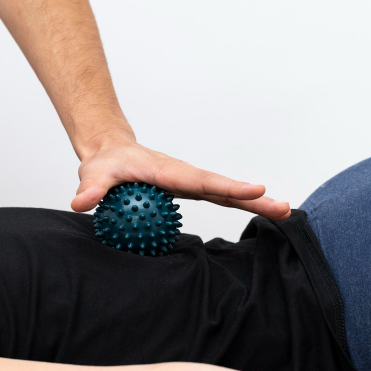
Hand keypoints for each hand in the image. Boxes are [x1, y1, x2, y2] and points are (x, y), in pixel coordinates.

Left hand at [71, 136, 291, 220]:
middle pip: (226, 189)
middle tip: (286, 209)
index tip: (255, 189)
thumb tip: (82, 203)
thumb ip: (91, 189)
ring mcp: (192, 183)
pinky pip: (219, 199)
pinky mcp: (191, 190)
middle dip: (256, 198)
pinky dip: (243, 205)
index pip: (203, 181)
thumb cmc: (104, 163)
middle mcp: (187, 176)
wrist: (111, 153)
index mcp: (169, 172)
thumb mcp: (94, 174)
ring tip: (288, 214)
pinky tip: (264, 218)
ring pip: (228, 194)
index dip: (229, 187)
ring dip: (257, 203)